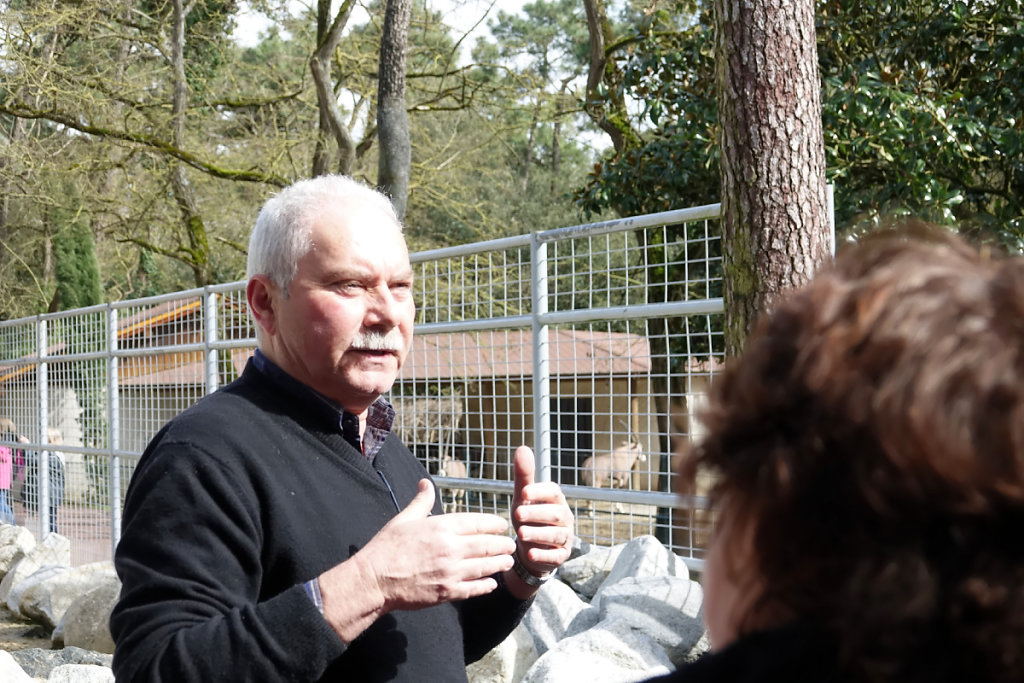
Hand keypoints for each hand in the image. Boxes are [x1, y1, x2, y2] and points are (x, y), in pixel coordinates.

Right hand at [318, 479, 515, 640]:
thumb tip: (426, 483)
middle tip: (512, 544)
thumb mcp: (404, 519)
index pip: (478, 522)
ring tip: (507, 562)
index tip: (502, 525)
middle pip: (488, 545)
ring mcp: (451, 572)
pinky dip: (486, 585)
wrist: (374, 580)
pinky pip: (474, 588)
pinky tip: (491, 583)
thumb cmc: (387, 547)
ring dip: (500, 564)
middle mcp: (450, 548)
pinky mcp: (447, 592)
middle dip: (503, 544)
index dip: (494, 523)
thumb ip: (421, 501)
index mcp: (441, 527)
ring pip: (486, 567)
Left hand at [511, 445, 573, 578]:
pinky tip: (530, 554)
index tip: (523, 492)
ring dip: (538, 534)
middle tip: (517, 514)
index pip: (553, 492)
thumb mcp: (523, 497)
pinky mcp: (561, 555)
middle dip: (537, 513)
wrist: (533, 548)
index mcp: (556, 500)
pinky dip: (544, 555)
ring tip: (521, 534)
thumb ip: (523, 475)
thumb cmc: (529, 517)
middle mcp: (564, 517)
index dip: (540, 491)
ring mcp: (565, 537)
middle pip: (555, 514)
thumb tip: (522, 448)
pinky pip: (556, 556)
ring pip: (556, 535)